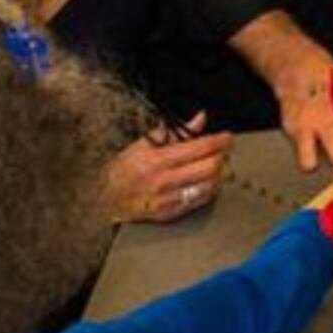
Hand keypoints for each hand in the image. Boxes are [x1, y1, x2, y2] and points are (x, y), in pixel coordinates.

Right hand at [104, 121, 230, 223]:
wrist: (104, 200)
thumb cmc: (123, 169)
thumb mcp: (143, 144)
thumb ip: (175, 133)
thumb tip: (200, 118)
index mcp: (157, 160)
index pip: (199, 148)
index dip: (219, 141)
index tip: (227, 137)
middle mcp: (163, 181)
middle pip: (209, 168)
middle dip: (222, 156)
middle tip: (223, 150)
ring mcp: (167, 200)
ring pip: (209, 186)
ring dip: (218, 174)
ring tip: (215, 165)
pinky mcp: (170, 214)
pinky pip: (200, 200)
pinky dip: (209, 189)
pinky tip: (206, 181)